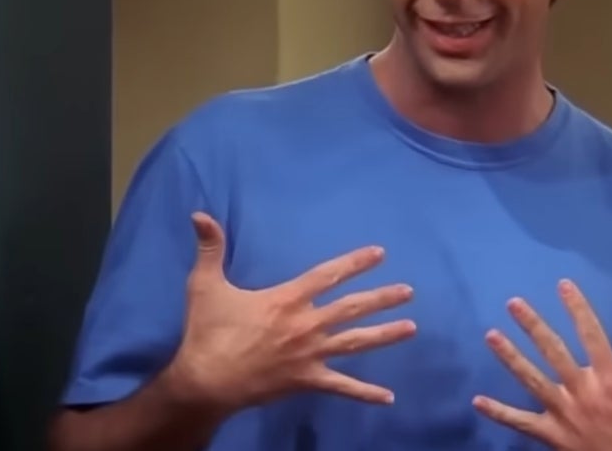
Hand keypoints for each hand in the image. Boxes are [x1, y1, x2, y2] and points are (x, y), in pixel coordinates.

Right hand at [167, 212, 416, 412]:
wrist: (205, 382)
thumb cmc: (208, 332)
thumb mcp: (204, 285)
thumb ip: (210, 248)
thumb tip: (200, 214)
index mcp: (288, 300)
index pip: (328, 275)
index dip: (355, 263)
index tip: (380, 253)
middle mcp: (307, 325)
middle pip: (353, 308)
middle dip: (382, 298)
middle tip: (408, 291)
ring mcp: (311, 355)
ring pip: (356, 343)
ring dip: (385, 334)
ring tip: (411, 327)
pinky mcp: (307, 381)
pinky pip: (342, 387)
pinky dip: (365, 393)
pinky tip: (389, 397)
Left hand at [473, 279, 611, 450]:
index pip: (592, 335)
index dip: (577, 308)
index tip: (563, 284)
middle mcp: (584, 394)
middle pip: (554, 352)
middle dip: (533, 325)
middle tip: (513, 302)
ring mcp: (565, 416)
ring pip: (532, 380)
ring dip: (510, 357)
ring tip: (490, 335)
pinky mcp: (553, 438)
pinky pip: (521, 424)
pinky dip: (499, 413)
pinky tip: (477, 401)